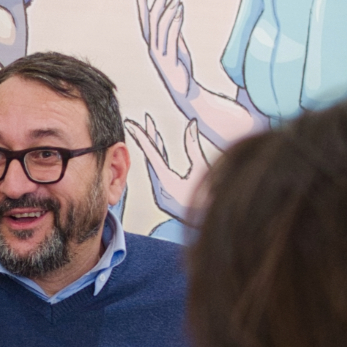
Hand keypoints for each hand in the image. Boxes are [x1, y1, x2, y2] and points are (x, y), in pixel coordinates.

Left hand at [128, 111, 207, 225]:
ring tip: (152, 130)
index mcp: (168, 183)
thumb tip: (191, 125)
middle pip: (151, 159)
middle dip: (148, 138)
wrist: (215, 224)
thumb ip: (194, 146)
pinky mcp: (167, 198)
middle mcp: (161, 190)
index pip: (151, 154)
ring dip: (154, 148)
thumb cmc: (211, 200)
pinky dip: (160, 161)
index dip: (142, 137)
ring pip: (155, 167)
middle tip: (143, 121)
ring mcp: (163, 195)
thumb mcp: (203, 168)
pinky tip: (161, 150)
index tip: (132, 124)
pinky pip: (160, 175)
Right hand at [132, 0, 194, 114]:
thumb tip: (174, 8)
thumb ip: (172, 27)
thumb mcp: (176, 43)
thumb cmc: (180, 68)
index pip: (144, 15)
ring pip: (160, 27)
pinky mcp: (170, 60)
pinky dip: (174, 22)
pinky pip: (171, 37)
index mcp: (152, 41)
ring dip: (167, 9)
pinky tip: (180, 10)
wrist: (184, 91)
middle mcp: (152, 46)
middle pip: (150, 18)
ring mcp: (160, 53)